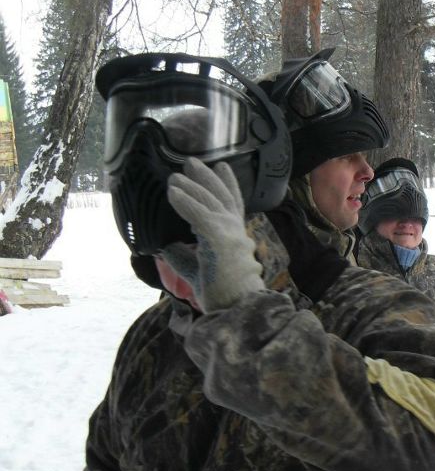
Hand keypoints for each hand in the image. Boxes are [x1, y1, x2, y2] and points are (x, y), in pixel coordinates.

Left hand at [162, 158, 263, 311]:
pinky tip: (173, 192)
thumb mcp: (197, 270)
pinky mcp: (219, 240)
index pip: (232, 204)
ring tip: (175, 176)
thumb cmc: (221, 294)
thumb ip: (183, 257)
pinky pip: (200, 214)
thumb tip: (163, 247)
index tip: (223, 166)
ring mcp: (229, 234)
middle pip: (222, 195)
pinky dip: (185, 202)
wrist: (235, 308)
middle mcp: (235, 231)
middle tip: (192, 161)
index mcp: (234, 236)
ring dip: (191, 186)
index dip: (227, 184)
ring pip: (209, 201)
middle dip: (207, 177)